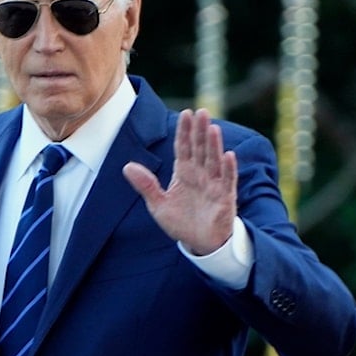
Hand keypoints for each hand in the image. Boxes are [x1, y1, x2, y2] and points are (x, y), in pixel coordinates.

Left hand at [122, 108, 237, 255]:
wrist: (199, 243)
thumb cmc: (181, 222)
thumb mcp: (157, 205)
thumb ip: (145, 185)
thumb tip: (127, 166)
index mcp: (184, 173)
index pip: (183, 147)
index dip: (184, 131)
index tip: (186, 113)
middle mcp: (200, 174)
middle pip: (200, 148)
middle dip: (200, 131)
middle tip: (202, 112)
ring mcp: (214, 184)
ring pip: (214, 160)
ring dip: (214, 145)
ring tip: (212, 128)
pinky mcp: (225, 198)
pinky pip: (228, 181)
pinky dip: (228, 169)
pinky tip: (228, 155)